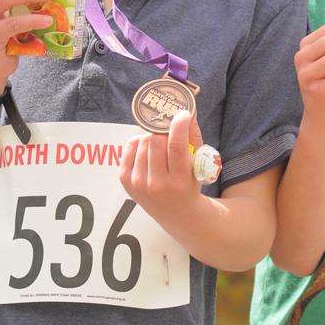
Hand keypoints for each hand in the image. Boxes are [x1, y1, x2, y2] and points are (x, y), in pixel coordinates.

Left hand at [119, 110, 203, 226]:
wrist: (175, 212)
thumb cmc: (189, 184)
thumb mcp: (198, 165)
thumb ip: (194, 138)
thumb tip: (187, 112)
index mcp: (179, 182)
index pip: (176, 148)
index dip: (179, 126)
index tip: (182, 114)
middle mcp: (156, 185)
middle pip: (155, 142)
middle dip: (163, 130)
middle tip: (170, 129)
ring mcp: (138, 184)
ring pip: (142, 142)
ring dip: (152, 136)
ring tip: (161, 142)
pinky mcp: (126, 180)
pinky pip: (130, 147)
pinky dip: (139, 141)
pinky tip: (148, 148)